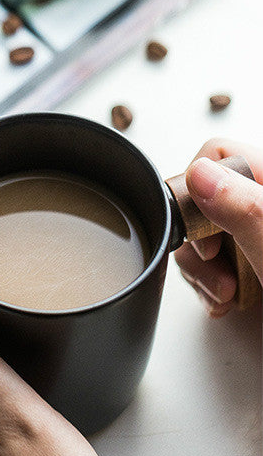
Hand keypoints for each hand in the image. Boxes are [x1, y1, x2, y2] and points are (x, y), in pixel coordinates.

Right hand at [174, 138, 262, 316]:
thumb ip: (244, 208)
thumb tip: (200, 174)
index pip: (218, 155)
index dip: (198, 191)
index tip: (206, 232)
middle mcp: (258, 204)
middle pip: (201, 198)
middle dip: (198, 242)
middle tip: (217, 267)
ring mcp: (254, 234)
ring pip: (201, 233)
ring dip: (203, 271)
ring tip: (226, 293)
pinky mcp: (251, 263)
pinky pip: (213, 262)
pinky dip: (210, 285)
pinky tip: (224, 300)